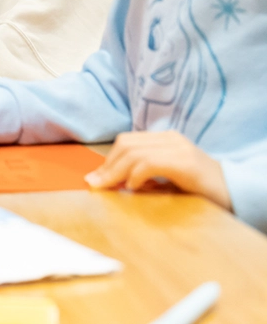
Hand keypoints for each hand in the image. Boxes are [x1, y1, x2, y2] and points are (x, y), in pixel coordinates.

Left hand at [84, 131, 231, 209]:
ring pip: (133, 153)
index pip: (126, 142)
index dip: (107, 161)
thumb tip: (104, 181)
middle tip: (97, 186)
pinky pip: (149, 163)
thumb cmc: (198, 190)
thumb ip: (140, 175)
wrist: (236, 193)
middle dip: (107, 167)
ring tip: (111, 189)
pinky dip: (135, 176)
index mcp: (164, 139)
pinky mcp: (186, 162)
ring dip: (116, 173)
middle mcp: (170, 139)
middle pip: (125, 145)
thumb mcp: (165, 180)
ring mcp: (179, 148)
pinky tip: (134, 189)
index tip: (96, 179)